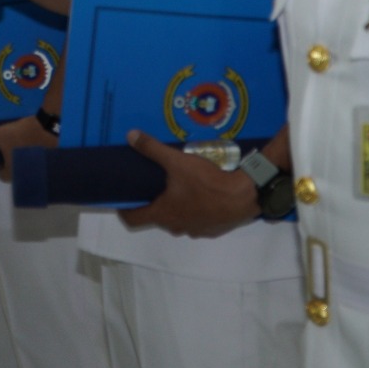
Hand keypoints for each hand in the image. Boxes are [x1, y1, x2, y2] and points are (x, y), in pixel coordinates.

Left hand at [0, 113, 56, 180]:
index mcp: (13, 173)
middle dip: (14, 161)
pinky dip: (36, 154)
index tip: (3, 150)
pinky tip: (34, 142)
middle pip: (15, 170)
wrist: (50, 126)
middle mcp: (26, 175)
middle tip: (14, 145)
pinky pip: (38, 161)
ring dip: (25, 157)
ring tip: (24, 142)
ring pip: (26, 166)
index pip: (3, 174)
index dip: (1, 163)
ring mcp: (39, 169)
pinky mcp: (49, 161)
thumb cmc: (21, 134)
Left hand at [116, 130, 259, 237]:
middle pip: (157, 218)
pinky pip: (197, 222)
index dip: (125, 211)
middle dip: (153, 203)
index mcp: (163, 214)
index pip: (133, 220)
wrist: (244, 196)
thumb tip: (130, 136)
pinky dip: (195, 211)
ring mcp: (195, 231)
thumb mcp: (177, 161)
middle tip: (154, 185)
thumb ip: (152, 149)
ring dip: (175, 208)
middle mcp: (176, 227)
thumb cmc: (206, 182)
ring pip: (178, 220)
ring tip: (179, 188)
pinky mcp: (212, 230)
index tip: (124, 200)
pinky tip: (202, 195)